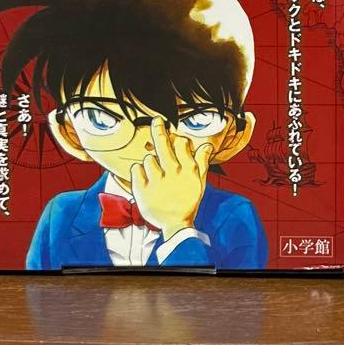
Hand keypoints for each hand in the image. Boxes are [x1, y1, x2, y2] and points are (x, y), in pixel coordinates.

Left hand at [130, 118, 213, 236]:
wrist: (175, 224)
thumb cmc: (188, 201)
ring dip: (150, 162)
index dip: (178, 139)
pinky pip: (136, 169)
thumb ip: (202, 162)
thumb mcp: (200, 182)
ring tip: (155, 172)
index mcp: (188, 169)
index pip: (181, 144)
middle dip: (159, 129)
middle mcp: (173, 172)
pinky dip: (138, 171)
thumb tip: (207, 145)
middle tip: (156, 120)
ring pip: (148, 158)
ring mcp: (157, 181)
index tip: (175, 138)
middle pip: (163, 144)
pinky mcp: (142, 189)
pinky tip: (144, 177)